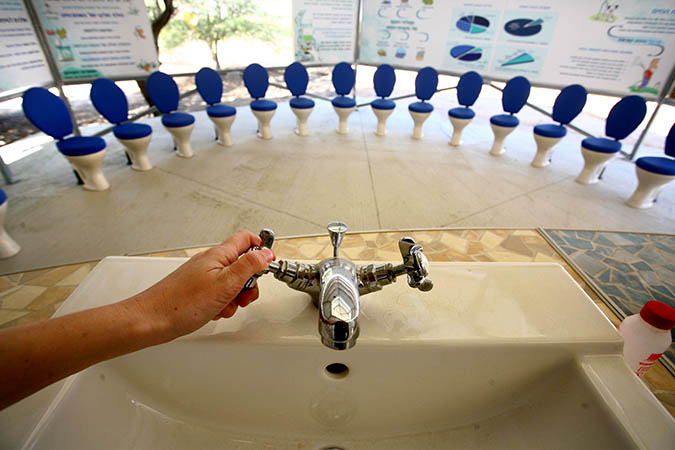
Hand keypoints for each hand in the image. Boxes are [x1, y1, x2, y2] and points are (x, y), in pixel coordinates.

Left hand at [135, 230, 274, 338]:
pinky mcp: (197, 291)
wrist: (152, 320)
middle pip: (242, 265)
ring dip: (235, 298)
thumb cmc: (182, 303)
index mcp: (219, 255)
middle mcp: (211, 262)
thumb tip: (266, 252)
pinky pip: (219, 294)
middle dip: (249, 283)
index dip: (261, 248)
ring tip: (224, 307)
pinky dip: (221, 304)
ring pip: (231, 283)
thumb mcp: (226, 283)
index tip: (267, 265)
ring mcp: (203, 277)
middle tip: (244, 296)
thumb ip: (249, 266)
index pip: (246, 239)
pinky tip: (213, 311)